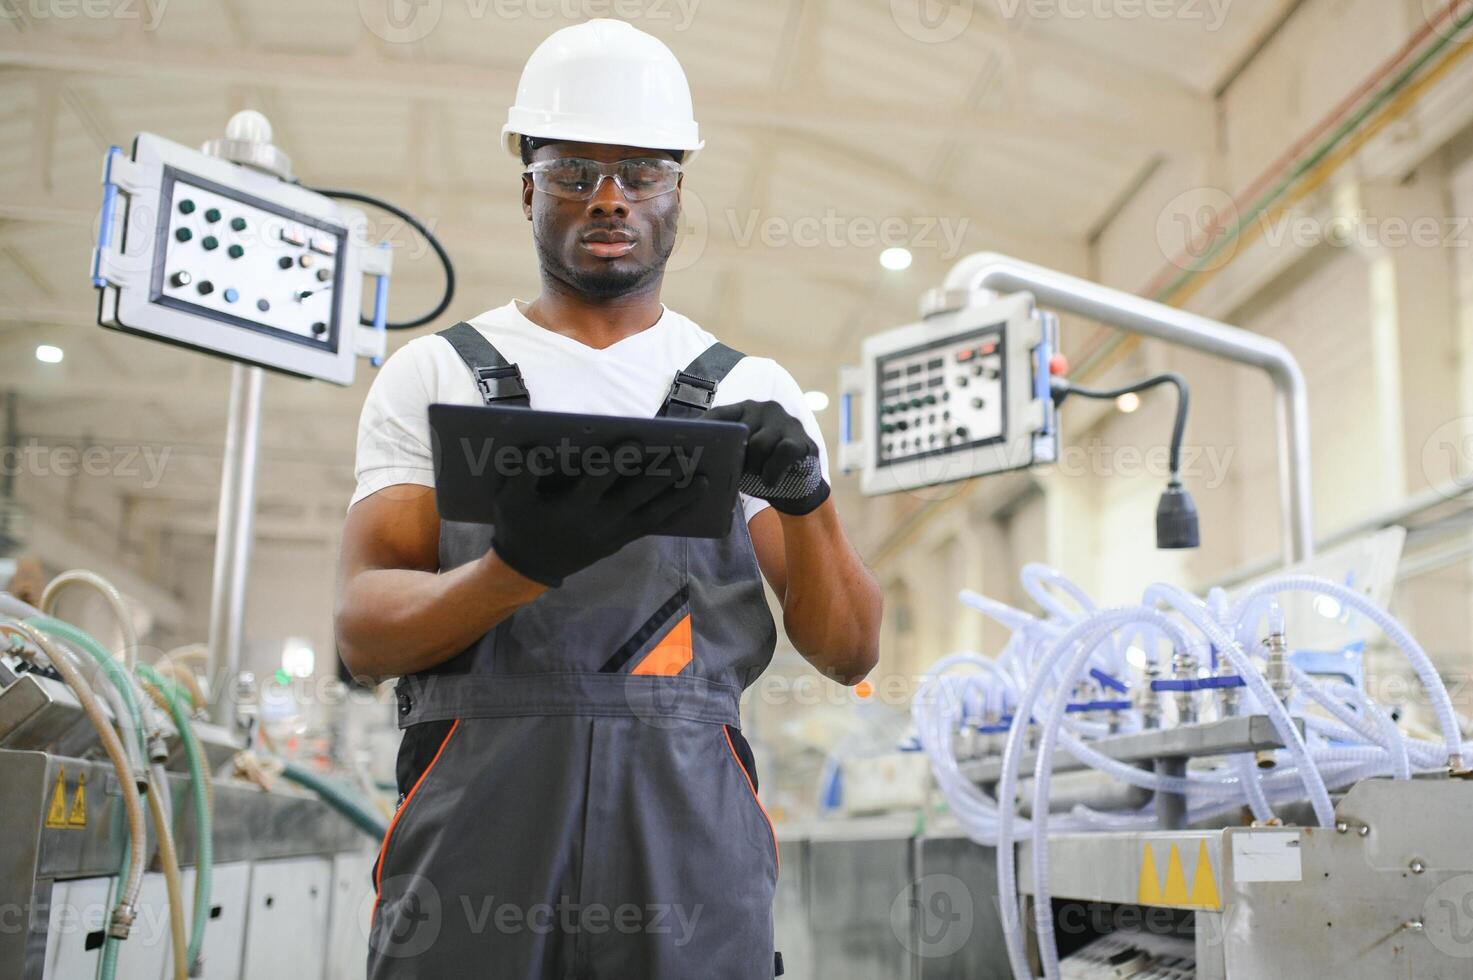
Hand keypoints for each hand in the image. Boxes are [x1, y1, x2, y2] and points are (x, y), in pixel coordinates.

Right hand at [488, 443, 705, 586]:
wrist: (530, 566)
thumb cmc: (520, 525)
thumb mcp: (509, 500)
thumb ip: (522, 474)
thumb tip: (538, 449)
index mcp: (573, 507)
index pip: (599, 480)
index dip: (616, 460)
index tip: (634, 440)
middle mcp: (600, 521)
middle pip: (637, 495)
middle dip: (662, 475)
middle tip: (686, 456)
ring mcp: (615, 532)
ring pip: (653, 512)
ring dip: (678, 496)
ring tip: (702, 479)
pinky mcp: (623, 538)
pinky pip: (654, 524)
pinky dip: (676, 511)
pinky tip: (694, 497)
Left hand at [701, 400, 829, 515]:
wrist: (798, 488)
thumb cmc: (761, 469)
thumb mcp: (738, 458)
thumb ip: (722, 451)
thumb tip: (690, 458)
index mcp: (745, 410)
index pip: (717, 415)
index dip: (703, 432)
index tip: (688, 449)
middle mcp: (765, 408)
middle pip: (739, 432)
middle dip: (735, 458)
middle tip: (737, 473)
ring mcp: (786, 422)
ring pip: (759, 444)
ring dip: (755, 467)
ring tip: (757, 476)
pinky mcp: (802, 439)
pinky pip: (782, 452)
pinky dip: (772, 471)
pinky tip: (770, 481)